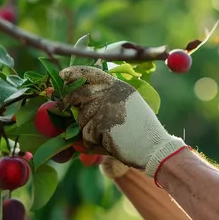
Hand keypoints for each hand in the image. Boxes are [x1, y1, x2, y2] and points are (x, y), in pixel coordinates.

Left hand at [59, 66, 186, 174]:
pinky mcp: (101, 125)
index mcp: (119, 86)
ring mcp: (105, 108)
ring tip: (108, 135)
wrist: (154, 147)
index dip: (75, 73)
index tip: (64, 76)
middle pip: (80, 94)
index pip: (92, 73)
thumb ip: (108, 97)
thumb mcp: (128, 104)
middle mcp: (111, 94)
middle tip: (66, 107)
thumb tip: (79, 99)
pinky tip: (109, 143)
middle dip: (70, 102)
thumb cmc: (142, 130)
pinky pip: (86, 135)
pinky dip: (93, 142)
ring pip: (81, 118)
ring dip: (89, 129)